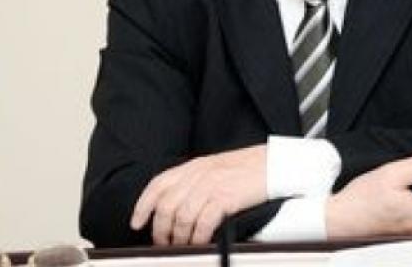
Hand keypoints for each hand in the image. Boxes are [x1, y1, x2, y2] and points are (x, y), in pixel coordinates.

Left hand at [130, 144, 266, 244]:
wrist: (275, 164)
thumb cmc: (248, 169)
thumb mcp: (215, 168)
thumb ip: (195, 181)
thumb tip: (177, 207)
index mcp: (193, 166)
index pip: (158, 184)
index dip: (143, 205)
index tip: (136, 223)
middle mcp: (198, 174)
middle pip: (166, 206)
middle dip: (160, 230)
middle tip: (164, 244)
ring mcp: (212, 185)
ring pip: (182, 217)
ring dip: (179, 238)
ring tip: (182, 247)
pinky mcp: (226, 198)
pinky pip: (203, 223)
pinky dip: (198, 238)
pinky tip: (200, 244)